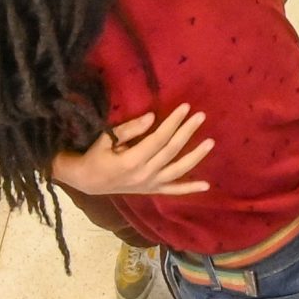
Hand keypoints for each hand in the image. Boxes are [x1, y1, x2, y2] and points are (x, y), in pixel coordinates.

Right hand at [53, 105, 214, 197]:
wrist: (87, 181)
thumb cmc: (96, 156)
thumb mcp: (107, 139)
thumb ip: (130, 129)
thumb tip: (151, 117)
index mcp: (133, 160)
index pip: (159, 138)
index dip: (173, 122)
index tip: (185, 108)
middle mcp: (145, 174)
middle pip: (172, 150)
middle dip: (187, 132)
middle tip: (201, 116)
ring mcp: (150, 184)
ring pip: (178, 170)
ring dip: (195, 157)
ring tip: (210, 142)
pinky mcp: (152, 190)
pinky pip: (174, 191)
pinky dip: (190, 189)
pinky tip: (206, 186)